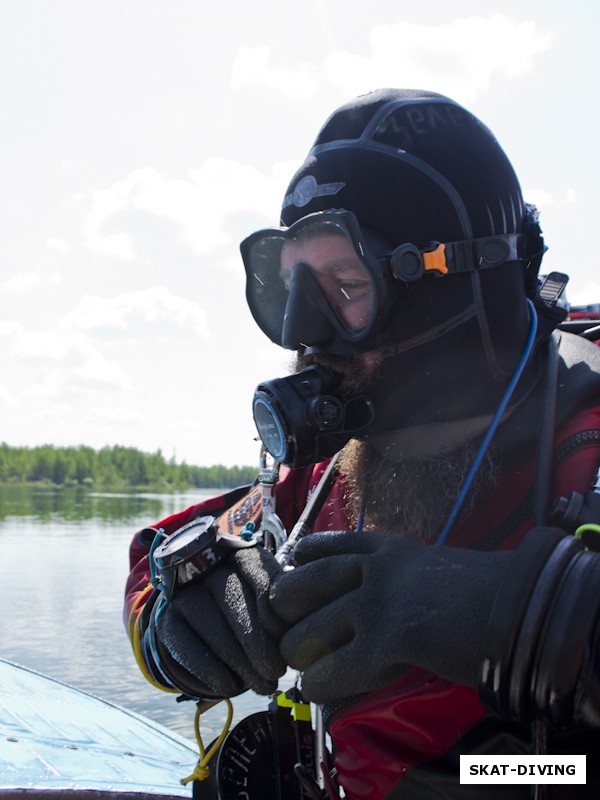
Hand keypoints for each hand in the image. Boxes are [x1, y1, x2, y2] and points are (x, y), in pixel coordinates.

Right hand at [152, 546, 286, 698]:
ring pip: (212, 626)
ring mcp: (183, 592)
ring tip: (263, 686)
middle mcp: (208, 567)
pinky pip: (187, 647)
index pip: (258, 572)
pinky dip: (211, 671)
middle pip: (234, 599)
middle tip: (277, 672)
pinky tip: (232, 687)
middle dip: (258, 642)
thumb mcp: (265, 597)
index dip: (274, 608)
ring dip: (240, 662)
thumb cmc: (247, 605)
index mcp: (238, 553)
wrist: (199, 614)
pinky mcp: (167, 619)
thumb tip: (293, 634)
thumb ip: (279, 608)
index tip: (288, 640)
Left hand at [269, 530, 511, 703]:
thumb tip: (382, 597)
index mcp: (387, 548)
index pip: (331, 545)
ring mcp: (378, 602)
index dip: (305, 557)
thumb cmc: (484, 588)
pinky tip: (315, 687)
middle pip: (308, 582)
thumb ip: (400, 577)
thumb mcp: (430, 568)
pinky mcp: (389, 638)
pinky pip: (339, 665)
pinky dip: (322, 680)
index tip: (292, 564)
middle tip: (282, 620)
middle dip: (288, 601)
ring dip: (300, 648)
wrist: (517, 602)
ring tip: (295, 663)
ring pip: (315, 626)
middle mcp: (374, 569)